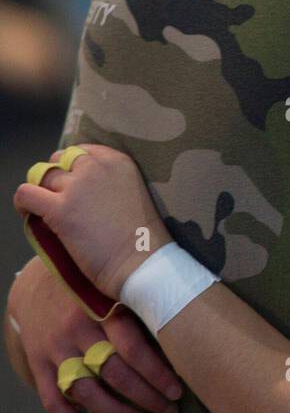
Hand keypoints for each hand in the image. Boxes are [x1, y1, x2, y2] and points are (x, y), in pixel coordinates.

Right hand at [6, 256, 181, 412]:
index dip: (157, 373)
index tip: (178, 390)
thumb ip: (139, 302)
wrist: (35, 282)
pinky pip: (52, 401)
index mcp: (100, 304)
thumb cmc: (90, 283)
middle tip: (169, 409)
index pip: (133, 347)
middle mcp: (76, 328)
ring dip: (116, 412)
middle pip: (114, 373)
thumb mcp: (114, 283)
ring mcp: (54, 348)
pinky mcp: (38, 363)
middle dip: (146, 397)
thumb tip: (182, 331)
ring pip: (86, 391)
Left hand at [13, 144, 172, 298]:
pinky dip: (23, 203)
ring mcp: (76, 187)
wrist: (142, 261)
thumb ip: (108, 184)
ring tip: (47, 210)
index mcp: (117, 161)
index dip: (72, 168)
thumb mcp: (132, 193)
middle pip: (60, 160)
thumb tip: (79, 192)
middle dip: (57, 177)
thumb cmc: (143, 238)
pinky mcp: (59, 210)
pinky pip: (25, 194)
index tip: (75, 186)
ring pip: (42, 176)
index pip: (81, 151)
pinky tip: (29, 214)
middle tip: (61, 199)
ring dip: (43, 192)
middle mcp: (95, 167)